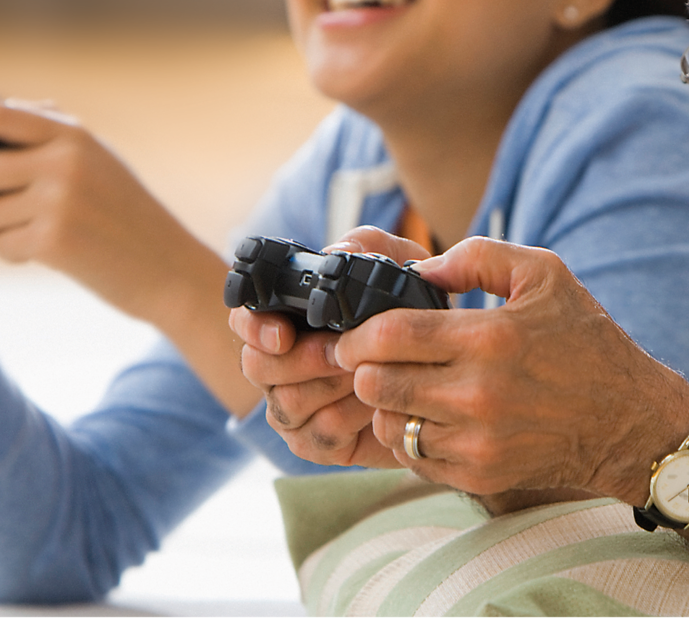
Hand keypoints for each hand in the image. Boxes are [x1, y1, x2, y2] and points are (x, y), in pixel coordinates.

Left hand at [0, 97, 207, 323]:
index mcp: (73, 135)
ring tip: (38, 231)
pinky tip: (49, 252)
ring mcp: (59, 201)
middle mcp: (64, 161)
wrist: (169, 269)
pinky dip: (15, 252)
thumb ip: (48, 135)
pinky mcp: (54, 241)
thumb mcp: (98, 160)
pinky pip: (1, 245)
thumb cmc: (127, 215)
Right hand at [230, 227, 430, 467]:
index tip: (282, 333)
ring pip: (286, 405)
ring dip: (329, 387)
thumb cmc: (410, 309)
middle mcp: (279, 366)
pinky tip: (373, 404)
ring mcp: (295, 408)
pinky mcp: (318, 444)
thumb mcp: (398, 262)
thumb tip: (337, 251)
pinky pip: (317, 437)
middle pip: (257, 367)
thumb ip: (368, 244)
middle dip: (300, 360)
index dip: (254, 327)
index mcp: (285, 320)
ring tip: (366, 372)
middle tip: (341, 352)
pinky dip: (346, 419)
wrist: (445, 366)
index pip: (243, 321)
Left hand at [334, 237, 688, 499]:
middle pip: (377, 384)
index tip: (352, 334)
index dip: (357, 334)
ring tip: (406, 389)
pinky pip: (416, 458)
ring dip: (387, 406)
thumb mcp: (544, 274)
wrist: (629, 420)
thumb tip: (419, 269)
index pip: (389, 336)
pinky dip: (413, 437)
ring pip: (390, 425)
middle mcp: (479, 394)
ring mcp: (478, 441)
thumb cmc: (586, 341)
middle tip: (373, 360)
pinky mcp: (480, 475)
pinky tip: (433, 417)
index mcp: (490, 338)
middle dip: (365, 368)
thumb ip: (477, 258)